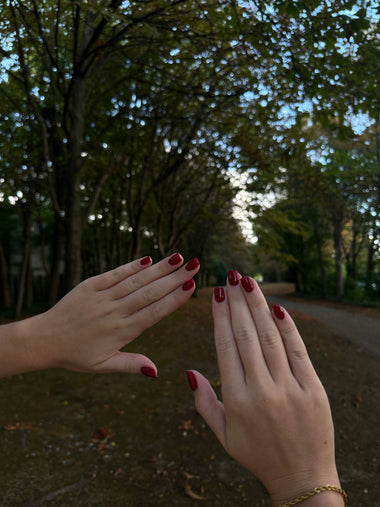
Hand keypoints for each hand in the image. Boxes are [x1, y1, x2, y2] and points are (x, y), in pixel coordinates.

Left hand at [4, 254, 198, 376]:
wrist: (43, 340)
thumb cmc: (75, 355)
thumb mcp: (103, 366)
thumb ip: (131, 364)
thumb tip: (157, 371)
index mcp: (121, 332)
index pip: (154, 313)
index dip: (174, 299)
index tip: (192, 287)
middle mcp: (114, 312)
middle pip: (150, 293)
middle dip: (174, 278)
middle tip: (195, 265)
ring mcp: (102, 297)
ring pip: (135, 281)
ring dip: (158, 268)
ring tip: (179, 257)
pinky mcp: (90, 286)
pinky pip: (114, 274)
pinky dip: (132, 266)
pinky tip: (148, 259)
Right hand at [187, 271, 341, 505]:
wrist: (302, 477)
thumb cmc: (258, 455)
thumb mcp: (224, 435)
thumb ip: (204, 402)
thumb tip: (189, 371)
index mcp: (236, 400)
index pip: (225, 347)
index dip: (221, 317)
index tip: (217, 294)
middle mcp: (262, 390)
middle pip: (246, 335)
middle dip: (238, 302)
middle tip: (231, 276)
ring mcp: (289, 388)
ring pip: (270, 337)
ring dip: (259, 306)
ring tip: (249, 282)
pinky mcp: (313, 388)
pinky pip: (298, 351)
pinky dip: (288, 327)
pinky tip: (277, 307)